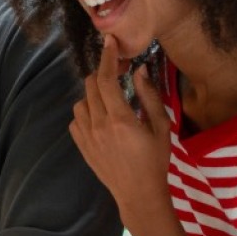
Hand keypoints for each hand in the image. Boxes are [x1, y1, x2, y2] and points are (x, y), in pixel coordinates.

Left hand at [70, 35, 173, 220]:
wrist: (138, 193)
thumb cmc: (155, 160)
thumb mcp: (161, 127)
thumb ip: (149, 96)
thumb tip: (139, 70)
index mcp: (120, 119)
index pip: (107, 79)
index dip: (108, 57)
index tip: (109, 42)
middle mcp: (98, 125)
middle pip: (91, 86)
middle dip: (103, 73)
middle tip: (119, 73)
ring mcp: (86, 136)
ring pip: (81, 101)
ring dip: (94, 94)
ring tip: (112, 100)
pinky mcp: (80, 145)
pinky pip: (75, 119)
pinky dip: (86, 112)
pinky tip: (101, 117)